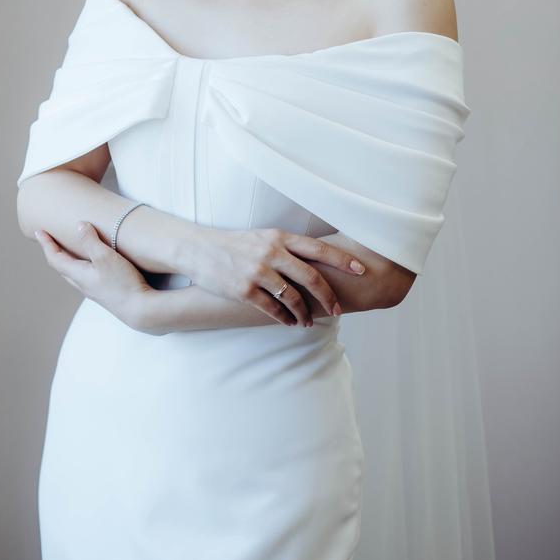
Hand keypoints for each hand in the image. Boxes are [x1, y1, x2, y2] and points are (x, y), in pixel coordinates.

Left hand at [33, 221, 151, 329]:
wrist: (140, 310)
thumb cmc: (122, 283)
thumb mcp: (105, 257)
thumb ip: (91, 241)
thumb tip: (79, 225)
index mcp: (78, 275)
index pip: (55, 258)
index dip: (46, 244)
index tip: (39, 232)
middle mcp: (82, 284)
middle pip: (61, 267)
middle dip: (54, 252)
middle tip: (50, 240)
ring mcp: (93, 290)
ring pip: (73, 274)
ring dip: (67, 260)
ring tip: (69, 249)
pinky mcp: (105, 292)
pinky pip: (86, 277)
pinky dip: (82, 266)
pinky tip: (92, 264)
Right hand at [188, 226, 367, 326]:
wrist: (198, 249)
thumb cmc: (235, 244)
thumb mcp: (263, 237)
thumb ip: (287, 247)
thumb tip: (316, 261)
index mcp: (279, 237)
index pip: (318, 248)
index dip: (341, 260)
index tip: (361, 269)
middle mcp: (271, 252)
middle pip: (310, 276)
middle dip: (328, 295)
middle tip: (337, 309)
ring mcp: (257, 272)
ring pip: (293, 297)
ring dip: (304, 312)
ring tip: (308, 322)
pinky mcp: (244, 290)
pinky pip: (272, 309)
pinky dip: (285, 318)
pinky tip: (290, 323)